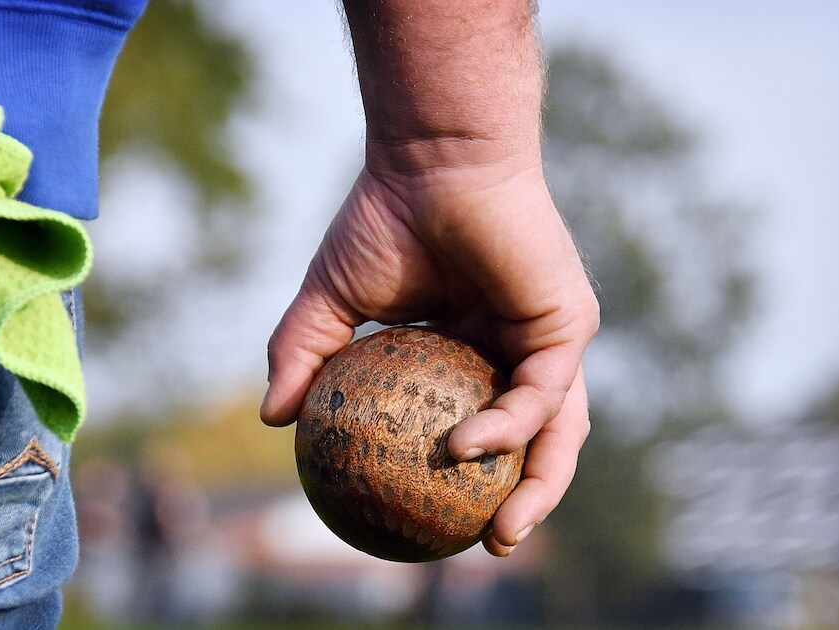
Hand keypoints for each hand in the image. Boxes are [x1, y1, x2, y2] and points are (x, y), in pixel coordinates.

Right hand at [261, 144, 598, 555]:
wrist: (430, 158)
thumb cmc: (386, 216)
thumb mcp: (331, 302)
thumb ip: (304, 355)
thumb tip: (270, 418)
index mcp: (475, 347)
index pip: (486, 427)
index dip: (473, 480)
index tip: (440, 524)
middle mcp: (519, 348)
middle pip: (537, 444)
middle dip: (522, 501)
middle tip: (490, 546)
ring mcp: (549, 337)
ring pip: (559, 431)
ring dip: (537, 487)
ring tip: (500, 533)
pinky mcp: (568, 321)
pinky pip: (544, 392)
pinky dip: (509, 426)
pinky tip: (465, 448)